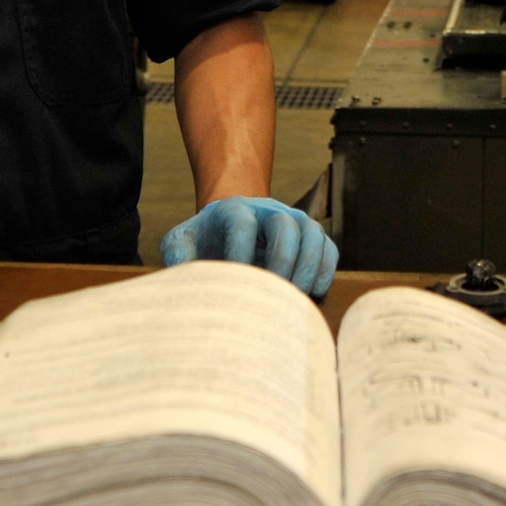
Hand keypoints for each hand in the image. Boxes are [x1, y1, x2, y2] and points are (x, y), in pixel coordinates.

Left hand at [159, 196, 337, 297]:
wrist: (230, 228)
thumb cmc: (205, 240)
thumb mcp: (182, 242)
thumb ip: (177, 255)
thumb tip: (182, 276)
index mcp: (233, 210)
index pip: (242, 224)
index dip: (240, 251)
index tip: (236, 280)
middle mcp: (268, 211)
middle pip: (284, 224)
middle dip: (282, 258)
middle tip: (276, 290)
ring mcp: (294, 222)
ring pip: (312, 233)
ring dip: (308, 265)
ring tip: (298, 295)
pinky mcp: (312, 239)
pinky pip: (328, 249)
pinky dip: (325, 269)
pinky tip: (314, 292)